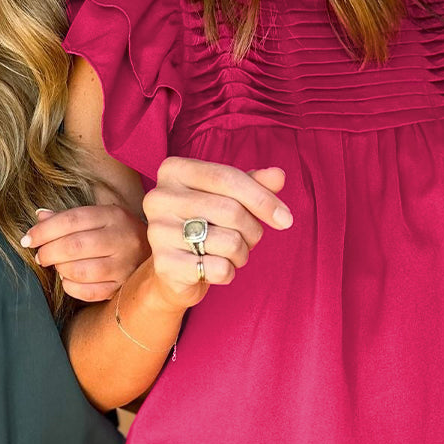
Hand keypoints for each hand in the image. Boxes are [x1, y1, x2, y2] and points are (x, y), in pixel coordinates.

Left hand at [22, 204, 150, 301]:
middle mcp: (123, 239)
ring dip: (60, 269)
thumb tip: (39, 216)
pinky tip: (68, 279)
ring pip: (81, 271)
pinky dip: (72, 287)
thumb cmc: (118, 232)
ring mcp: (126, 266)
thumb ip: (69, 217)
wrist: (158, 251)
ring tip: (56, 266)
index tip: (27, 238)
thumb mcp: (99, 216)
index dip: (44, 230)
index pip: (72, 220)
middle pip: (74, 246)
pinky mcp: (124, 287)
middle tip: (40, 255)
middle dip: (49, 252)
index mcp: (114, 215)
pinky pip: (90, 292)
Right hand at [143, 157, 292, 310]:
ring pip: (228, 242)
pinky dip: (228, 272)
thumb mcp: (229, 198)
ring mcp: (157, 231)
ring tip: (230, 254)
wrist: (175, 269)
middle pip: (230, 210)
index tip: (285, 218)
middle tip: (249, 239)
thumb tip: (279, 176)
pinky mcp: (163, 264)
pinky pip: (218, 269)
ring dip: (241, 253)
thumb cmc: (205, 223)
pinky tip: (215, 268)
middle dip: (253, 230)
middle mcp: (159, 197)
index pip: (228, 177)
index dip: (263, 199)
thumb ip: (254, 184)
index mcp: (173, 171)